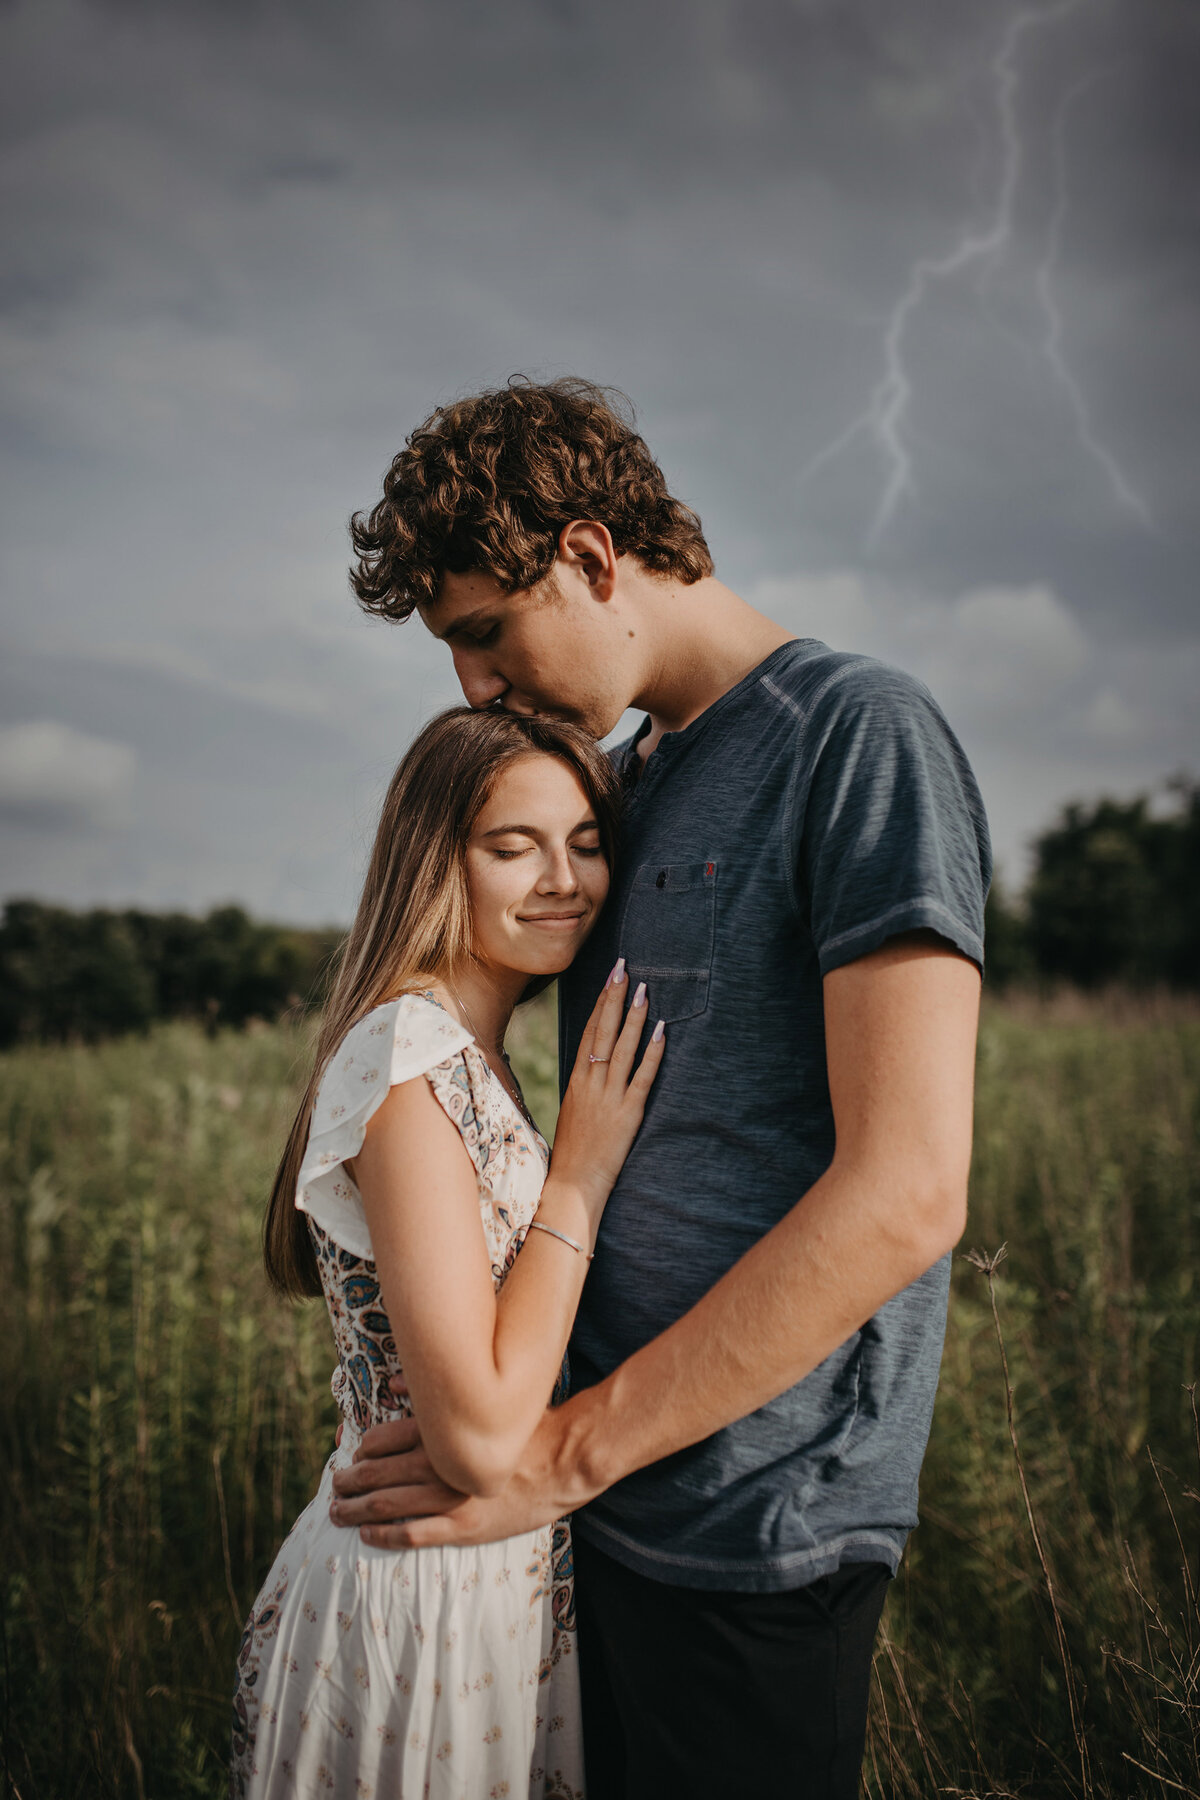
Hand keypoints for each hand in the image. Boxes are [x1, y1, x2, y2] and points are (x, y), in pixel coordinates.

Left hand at [330, 1408, 576, 1548]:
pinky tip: (367, 1534)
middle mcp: (437, 1464)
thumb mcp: (481, 1401)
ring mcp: (448, 1498)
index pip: (383, 1439)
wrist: (560, 1462)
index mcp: (440, 1432)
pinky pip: (412, 1533)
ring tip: (338, 1511)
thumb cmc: (522, 1427)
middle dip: (350, 1480)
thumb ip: (433, 1394)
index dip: (362, 1449)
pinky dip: (384, 1534)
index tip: (352, 1453)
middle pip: (378, 1473)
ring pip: (387, 1504)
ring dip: (357, 1509)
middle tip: (334, 1485)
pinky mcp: (462, 1526)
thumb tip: (392, 1384)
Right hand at [546, 962, 664, 1217]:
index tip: (610, 978)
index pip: (589, 1031)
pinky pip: (642, 1077)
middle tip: (624, 967)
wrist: (573, 1183)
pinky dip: (652, 1053)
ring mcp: (609, 1097)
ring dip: (634, 1017)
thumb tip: (594, 1063)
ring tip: (644, 990)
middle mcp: (591, 1082)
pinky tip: (661, 1031)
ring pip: (623, 1048)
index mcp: (576, 1080)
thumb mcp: (573, 1110)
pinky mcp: (628, 1113)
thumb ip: (584, 1085)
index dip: (600, 1002)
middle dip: (614, 997)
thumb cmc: (573, 1150)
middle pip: (603, 1031)